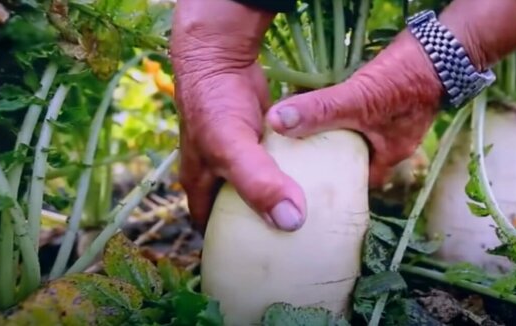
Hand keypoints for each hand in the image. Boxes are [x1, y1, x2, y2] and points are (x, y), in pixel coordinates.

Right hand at [171, 0, 305, 232]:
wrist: (221, 58)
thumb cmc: (215, 107)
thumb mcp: (232, 149)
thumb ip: (259, 184)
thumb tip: (291, 222)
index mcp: (201, 188)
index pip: (213, 232)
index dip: (230, 250)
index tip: (261, 264)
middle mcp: (219, 177)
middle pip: (240, 213)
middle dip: (261, 229)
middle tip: (295, 245)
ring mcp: (241, 158)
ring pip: (261, 189)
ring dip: (280, 200)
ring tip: (311, 219)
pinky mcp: (262, 142)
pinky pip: (278, 166)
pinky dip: (292, 175)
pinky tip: (314, 184)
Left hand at [266, 31, 444, 186]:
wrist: (440, 48)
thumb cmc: (404, 82)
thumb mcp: (357, 100)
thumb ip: (320, 111)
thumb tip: (278, 121)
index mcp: (391, 154)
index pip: (363, 182)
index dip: (341, 185)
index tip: (314, 180)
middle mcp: (394, 140)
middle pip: (360, 158)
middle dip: (335, 157)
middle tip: (304, 156)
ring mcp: (393, 118)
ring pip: (360, 134)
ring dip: (339, 132)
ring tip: (307, 133)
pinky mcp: (389, 98)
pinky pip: (362, 112)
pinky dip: (346, 111)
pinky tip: (324, 106)